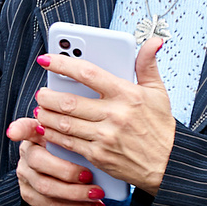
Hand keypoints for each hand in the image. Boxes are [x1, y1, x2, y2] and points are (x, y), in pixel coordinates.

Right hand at [9, 132, 106, 205]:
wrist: (62, 173)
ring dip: (75, 193)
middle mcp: (26, 155)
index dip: (18, 130)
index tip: (14, 133)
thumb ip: (75, 134)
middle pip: (38, 162)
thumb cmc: (70, 151)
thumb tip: (90, 131)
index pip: (23, 128)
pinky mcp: (30, 194)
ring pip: (45, 187)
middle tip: (90, 176)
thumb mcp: (72, 138)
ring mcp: (25, 176)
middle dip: (67, 172)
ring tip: (97, 194)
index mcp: (35, 136)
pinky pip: (51, 205)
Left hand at [25, 41, 173, 193]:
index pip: (88, 73)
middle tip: (42, 92)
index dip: (63, 64)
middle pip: (68, 101)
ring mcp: (105, 136)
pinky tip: (46, 128)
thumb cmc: (159, 126)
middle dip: (47, 96)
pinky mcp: (98, 155)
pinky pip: (67, 142)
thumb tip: (152, 42)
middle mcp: (115, 114)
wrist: (166, 164)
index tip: (46, 59)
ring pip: (63, 122)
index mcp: (127, 94)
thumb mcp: (158, 92)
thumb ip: (147, 65)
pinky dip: (51, 134)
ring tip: (41, 109)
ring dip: (45, 115)